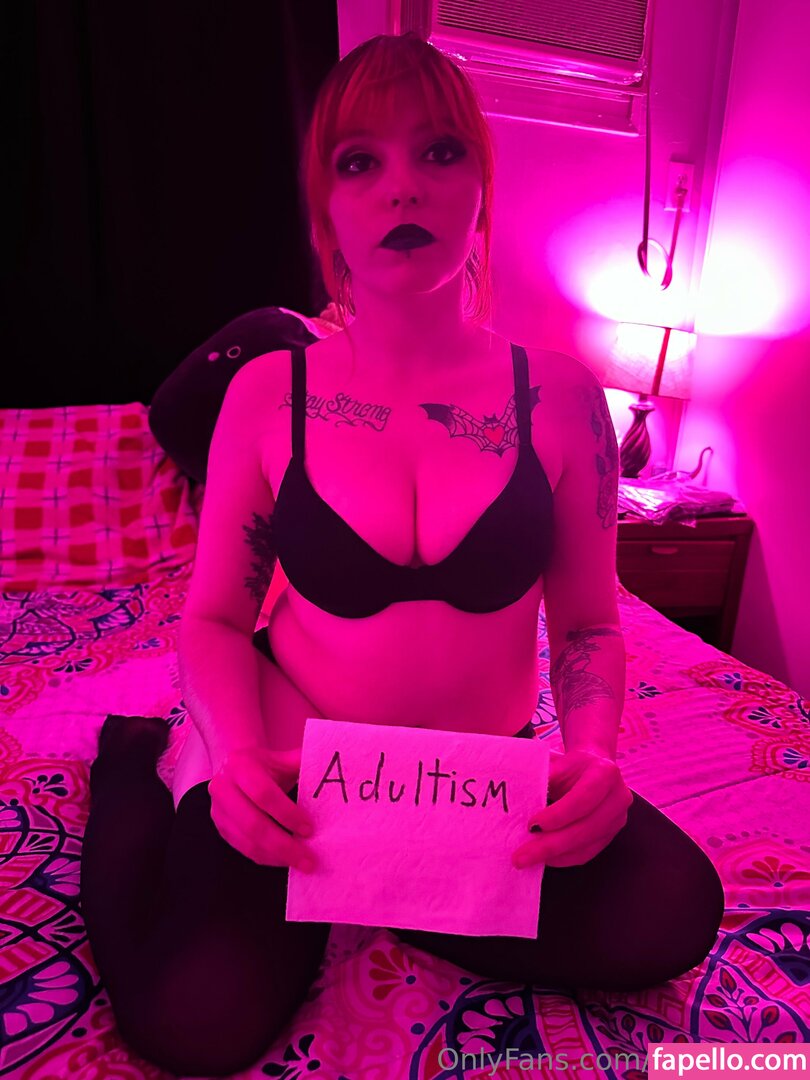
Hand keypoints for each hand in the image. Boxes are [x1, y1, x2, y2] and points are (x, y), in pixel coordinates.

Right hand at [208, 745, 316, 870]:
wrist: (236, 766)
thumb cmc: (266, 764)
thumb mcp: (282, 758)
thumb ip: (303, 762)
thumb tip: (333, 766)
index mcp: (240, 766)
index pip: (263, 794)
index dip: (287, 814)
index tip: (309, 829)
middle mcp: (223, 788)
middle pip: (253, 824)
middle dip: (282, 845)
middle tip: (307, 859)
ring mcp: (218, 811)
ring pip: (246, 841)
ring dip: (275, 856)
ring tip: (300, 863)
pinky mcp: (220, 828)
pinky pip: (243, 849)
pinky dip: (266, 858)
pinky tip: (284, 861)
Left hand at [512, 749, 632, 868]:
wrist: (591, 766)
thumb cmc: (569, 766)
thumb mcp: (555, 763)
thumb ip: (542, 778)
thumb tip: (519, 798)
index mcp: (605, 773)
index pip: (582, 800)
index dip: (557, 816)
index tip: (531, 825)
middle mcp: (617, 798)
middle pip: (584, 828)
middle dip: (550, 844)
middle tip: (521, 856)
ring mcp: (617, 820)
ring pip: (585, 845)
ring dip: (554, 855)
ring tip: (528, 859)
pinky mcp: (610, 836)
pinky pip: (586, 854)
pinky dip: (563, 859)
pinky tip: (544, 859)